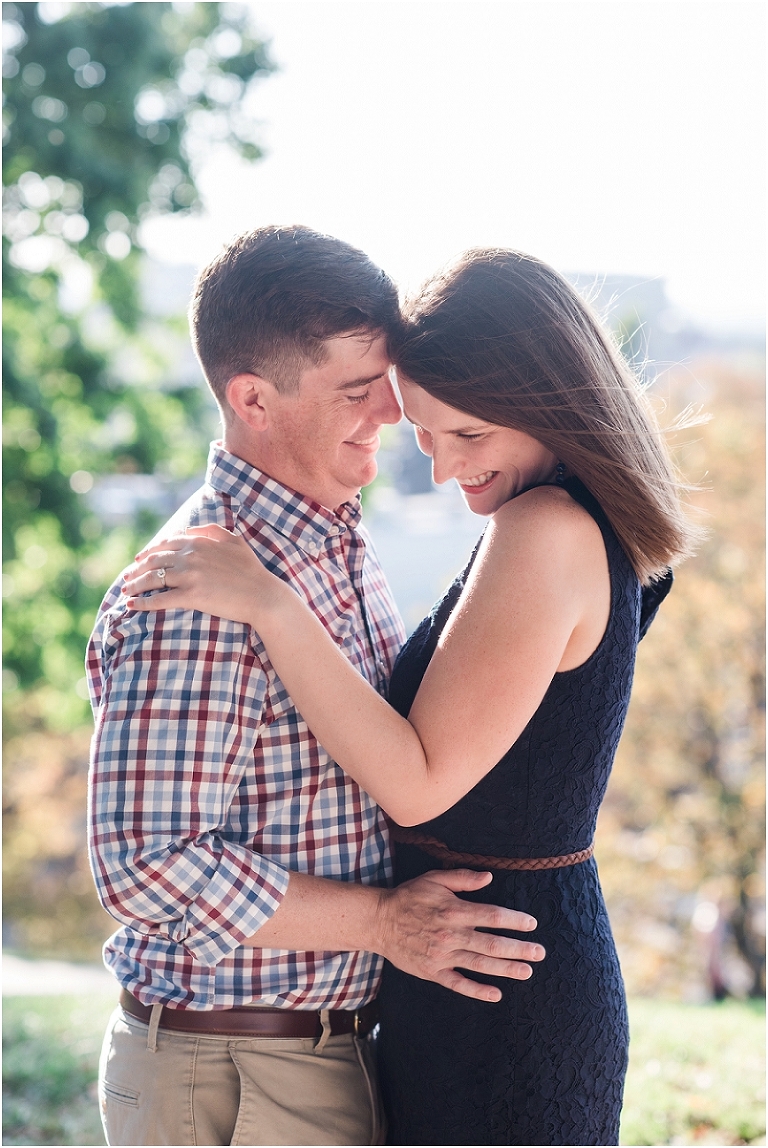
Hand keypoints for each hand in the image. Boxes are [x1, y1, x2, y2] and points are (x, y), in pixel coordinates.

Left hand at [121, 524, 283, 623]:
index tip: (139, 560)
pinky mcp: (191, 596)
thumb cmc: (252, 570)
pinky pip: (161, 599)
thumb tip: (193, 530)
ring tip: (126, 591)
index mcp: (199, 543)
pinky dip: (143, 602)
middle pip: (154, 561)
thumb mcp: (235, 541)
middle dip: (137, 569)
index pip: (165, 544)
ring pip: (154, 579)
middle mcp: (191, 556)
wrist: (263, 595)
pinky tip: (133, 605)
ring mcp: (190, 576)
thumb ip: (213, 530)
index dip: (149, 552)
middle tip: (127, 577)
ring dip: (135, 585)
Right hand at [376, 869, 544, 1001]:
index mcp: (454, 910)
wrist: (380, 921)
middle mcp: (451, 935)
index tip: (531, 923)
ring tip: (526, 971)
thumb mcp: (434, 879)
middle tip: (540, 953)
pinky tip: (496, 993)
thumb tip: (490, 877)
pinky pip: (459, 984)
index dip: (514, 920)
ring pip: (480, 964)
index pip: (492, 916)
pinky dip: (478, 990)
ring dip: (506, 969)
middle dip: (519, 949)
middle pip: (492, 944)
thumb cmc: (409, 897)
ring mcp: (442, 956)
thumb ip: (463, 878)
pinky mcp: (432, 972)